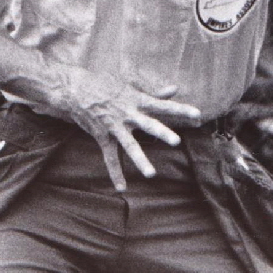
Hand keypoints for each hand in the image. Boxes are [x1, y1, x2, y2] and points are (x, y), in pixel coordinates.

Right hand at [36, 67, 201, 190]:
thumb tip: (174, 89)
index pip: (164, 105)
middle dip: (162, 133)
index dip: (181, 110)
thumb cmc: (104, 84)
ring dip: (140, 160)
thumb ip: (154, 91)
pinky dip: (115, 173)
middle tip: (176, 141)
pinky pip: (110, 157)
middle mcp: (128, 114)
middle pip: (148, 125)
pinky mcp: (102, 136)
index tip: (198, 115)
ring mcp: (114, 126)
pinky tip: (122, 188)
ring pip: (129, 145)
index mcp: (137, 100)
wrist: (74, 88)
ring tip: (151, 175)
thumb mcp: (130, 85)